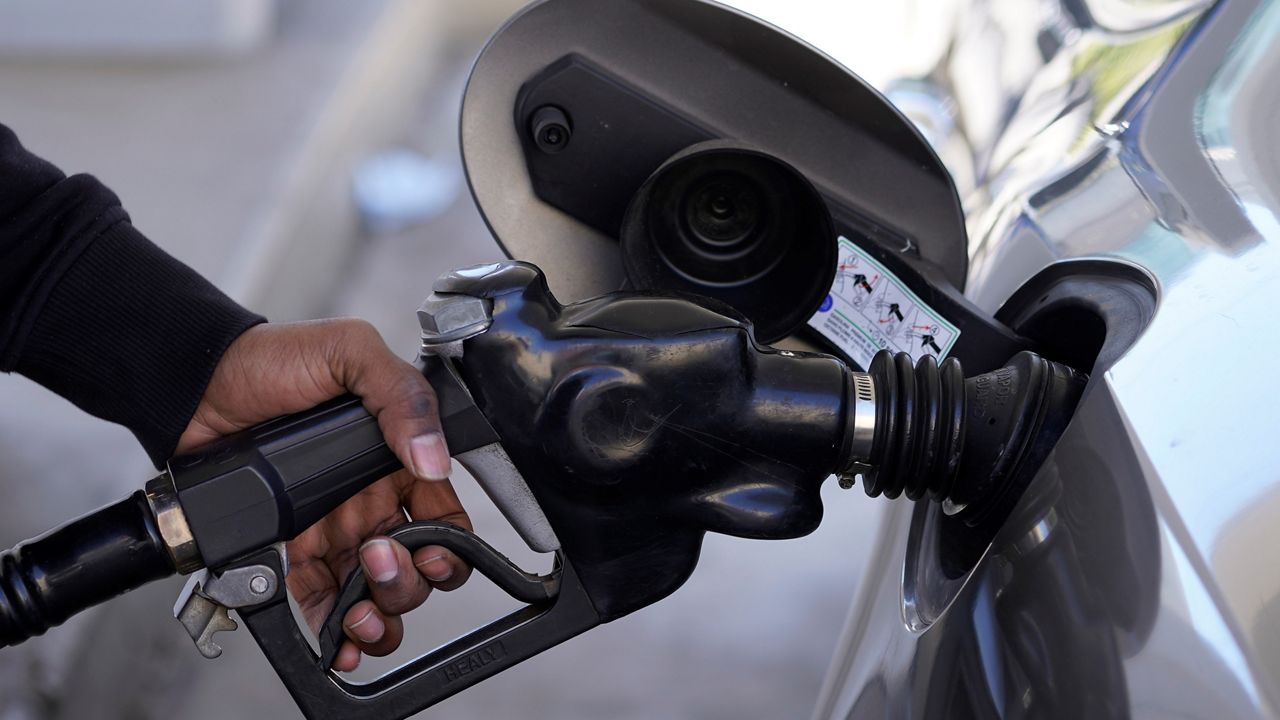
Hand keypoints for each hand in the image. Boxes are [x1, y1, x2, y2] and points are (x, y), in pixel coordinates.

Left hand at [176, 319, 472, 670]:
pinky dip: (331, 629)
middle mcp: (370, 499)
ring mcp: (331, 527)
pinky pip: (318, 600)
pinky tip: (336, 640)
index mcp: (397, 458)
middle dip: (406, 583)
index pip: (445, 519)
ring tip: (359, 613)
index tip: (430, 554)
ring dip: (378, 618)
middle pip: (414, 566)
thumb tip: (433, 460)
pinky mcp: (288, 547)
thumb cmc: (273, 358)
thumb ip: (403, 398)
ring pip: (372, 593)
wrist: (196, 380)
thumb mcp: (352, 352)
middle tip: (377, 562)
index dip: (449, 548)